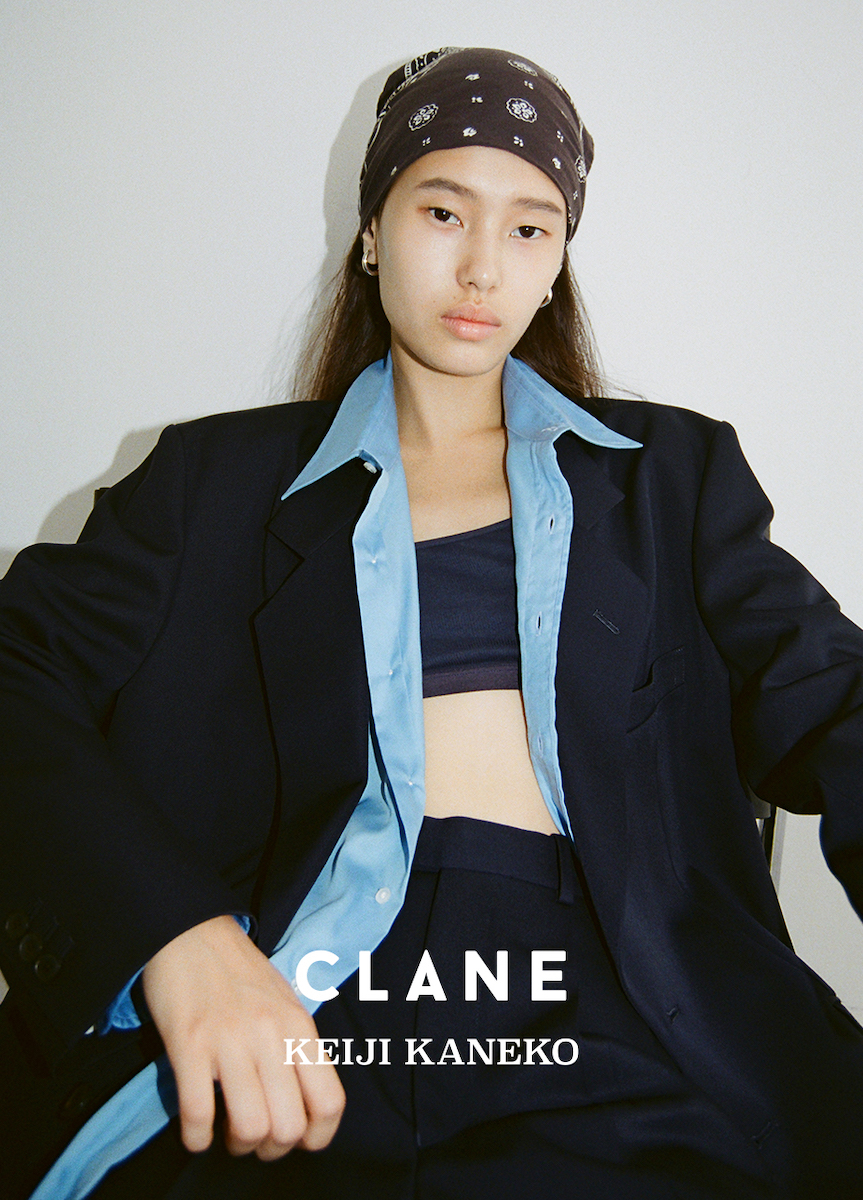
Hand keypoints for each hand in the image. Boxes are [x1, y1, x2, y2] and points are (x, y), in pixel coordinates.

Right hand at [141, 914, 344, 1159]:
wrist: (189, 931)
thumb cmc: (239, 972)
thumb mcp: (284, 1002)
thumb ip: (296, 1047)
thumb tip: (303, 1106)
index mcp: (298, 1025)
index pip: (330, 1102)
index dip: (317, 1136)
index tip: (298, 1138)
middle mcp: (270, 1034)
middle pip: (288, 1126)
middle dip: (272, 1149)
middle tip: (257, 1138)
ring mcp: (228, 1039)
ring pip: (249, 1127)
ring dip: (237, 1145)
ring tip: (228, 1132)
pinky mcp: (188, 1044)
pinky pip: (197, 1115)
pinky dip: (196, 1137)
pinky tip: (197, 1129)